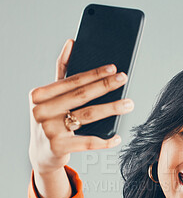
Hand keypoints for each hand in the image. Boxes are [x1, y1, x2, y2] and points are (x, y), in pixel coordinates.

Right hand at [29, 39, 133, 174]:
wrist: (41, 153)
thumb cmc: (50, 120)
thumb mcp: (52, 98)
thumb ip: (62, 72)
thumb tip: (72, 43)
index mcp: (39, 95)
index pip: (71, 81)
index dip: (94, 74)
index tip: (113, 68)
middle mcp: (41, 111)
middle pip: (81, 96)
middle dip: (105, 86)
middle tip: (123, 79)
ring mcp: (48, 129)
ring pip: (87, 116)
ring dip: (111, 108)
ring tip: (128, 104)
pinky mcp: (58, 147)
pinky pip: (87, 141)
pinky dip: (105, 140)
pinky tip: (117, 137)